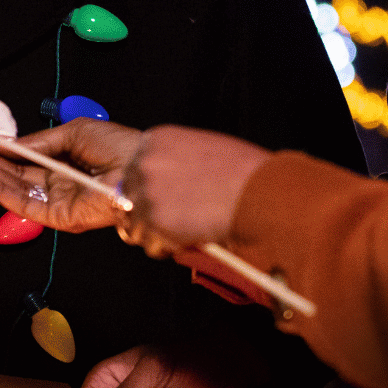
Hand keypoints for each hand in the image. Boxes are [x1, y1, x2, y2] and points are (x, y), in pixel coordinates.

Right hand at [0, 118, 143, 232]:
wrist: (140, 170)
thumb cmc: (117, 147)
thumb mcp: (72, 133)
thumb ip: (38, 142)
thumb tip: (10, 143)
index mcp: (63, 164)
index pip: (23, 160)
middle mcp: (56, 184)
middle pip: (13, 175)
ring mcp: (54, 202)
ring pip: (13, 190)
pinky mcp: (55, 217)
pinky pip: (22, 203)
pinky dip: (0, 189)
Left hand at [118, 126, 273, 258]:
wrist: (260, 193)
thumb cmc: (243, 173)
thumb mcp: (202, 150)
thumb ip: (175, 161)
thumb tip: (166, 182)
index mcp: (156, 140)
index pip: (133, 169)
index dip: (149, 189)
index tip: (165, 199)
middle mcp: (144, 162)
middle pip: (128, 195)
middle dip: (148, 212)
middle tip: (176, 219)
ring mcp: (147, 191)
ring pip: (134, 223)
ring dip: (156, 232)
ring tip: (185, 230)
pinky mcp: (154, 220)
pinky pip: (148, 243)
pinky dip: (165, 247)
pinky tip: (188, 239)